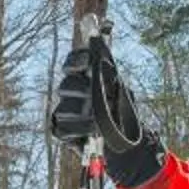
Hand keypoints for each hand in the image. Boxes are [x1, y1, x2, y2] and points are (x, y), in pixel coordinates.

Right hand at [49, 38, 164, 188]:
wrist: (126, 143)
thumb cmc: (122, 112)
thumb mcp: (120, 89)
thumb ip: (110, 69)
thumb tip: (100, 44)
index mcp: (84, 77)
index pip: (73, 62)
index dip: (76, 60)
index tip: (87, 62)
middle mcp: (72, 92)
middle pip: (67, 84)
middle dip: (80, 88)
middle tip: (93, 94)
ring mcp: (65, 111)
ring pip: (64, 106)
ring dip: (82, 113)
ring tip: (97, 119)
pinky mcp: (62, 131)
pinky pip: (62, 128)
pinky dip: (79, 130)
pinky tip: (91, 131)